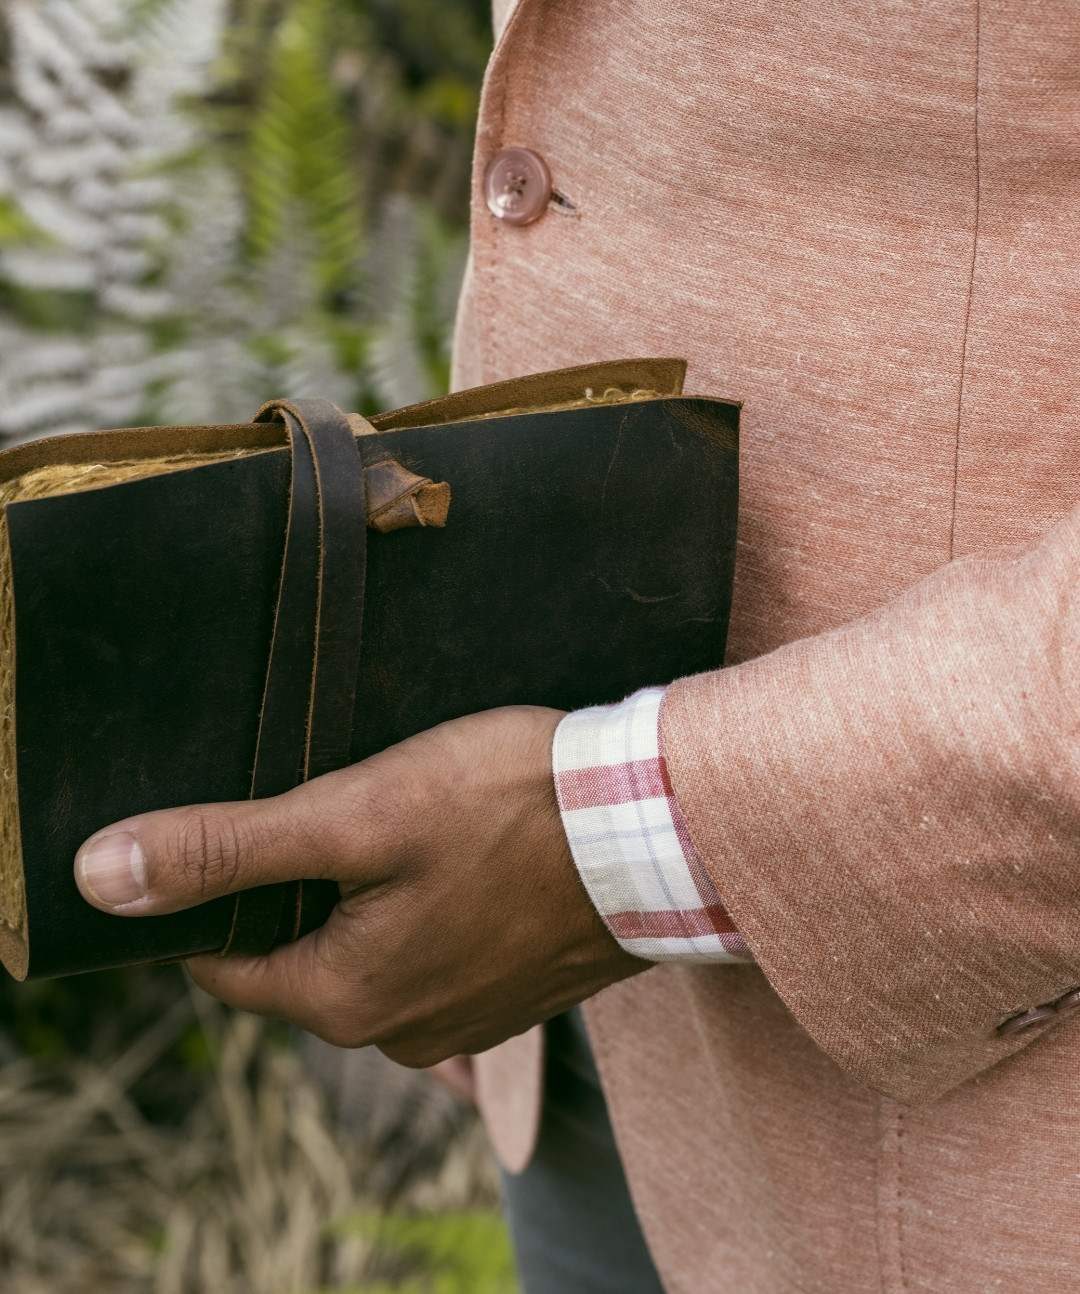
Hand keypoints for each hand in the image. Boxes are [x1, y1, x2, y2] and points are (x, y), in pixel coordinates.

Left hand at [72, 706, 646, 1065]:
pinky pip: (433, 953)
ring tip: (415, 825)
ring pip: (370, 951)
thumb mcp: (355, 813)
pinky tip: (465, 856)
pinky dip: (430, 908)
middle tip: (348, 806)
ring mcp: (463, 1022)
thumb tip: (102, 878)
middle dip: (304, 884)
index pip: (225, 962)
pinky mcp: (511, 996)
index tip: (258, 823)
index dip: (222, 888)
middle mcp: (399, 1033)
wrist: (657, 826)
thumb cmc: (509, 808)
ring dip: (372, 894)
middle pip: (301, 953)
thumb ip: (228, 849)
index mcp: (344, 999)